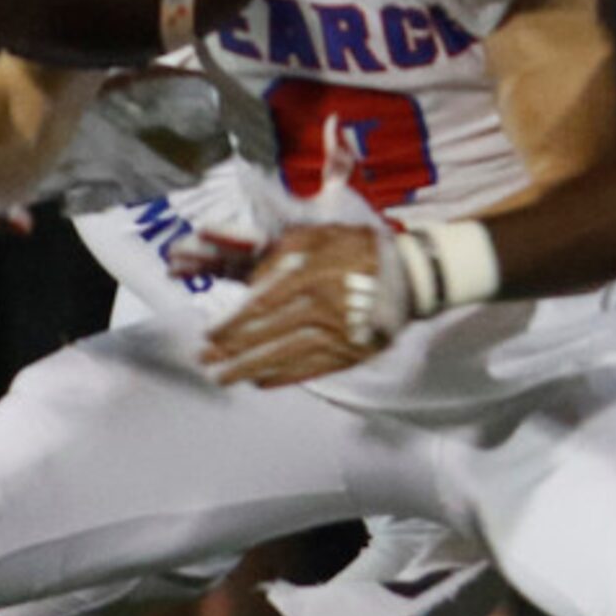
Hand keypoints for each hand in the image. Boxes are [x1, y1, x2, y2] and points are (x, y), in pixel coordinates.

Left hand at [200, 223, 408, 387]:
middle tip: (204, 360)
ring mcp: (336, 334)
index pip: (262, 304)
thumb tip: (251, 276)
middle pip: (267, 334)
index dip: (232, 323)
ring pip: (284, 356)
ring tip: (222, 378)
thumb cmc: (360, 250)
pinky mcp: (349, 353)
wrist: (411, 278)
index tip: (209, 334)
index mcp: (312, 274)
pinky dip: (282, 378)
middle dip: (230, 351)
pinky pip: (309, 370)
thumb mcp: (322, 233)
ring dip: (248, 369)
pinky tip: (259, 382)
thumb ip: (285, 251)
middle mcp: (322, 306)